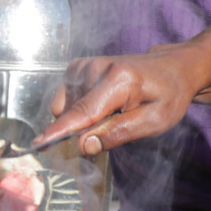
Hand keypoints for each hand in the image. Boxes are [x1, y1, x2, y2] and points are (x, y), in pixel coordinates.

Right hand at [38, 50, 201, 153]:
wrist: (172, 68)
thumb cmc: (168, 95)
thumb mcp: (155, 121)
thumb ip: (120, 133)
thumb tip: (85, 145)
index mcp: (119, 80)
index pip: (83, 112)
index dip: (60, 131)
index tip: (39, 144)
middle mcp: (96, 68)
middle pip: (72, 114)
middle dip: (84, 131)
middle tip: (115, 127)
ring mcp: (84, 65)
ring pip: (66, 109)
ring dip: (83, 120)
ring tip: (112, 112)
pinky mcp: (78, 67)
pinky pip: (65, 100)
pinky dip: (79, 109)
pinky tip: (101, 104)